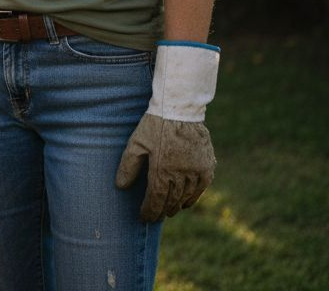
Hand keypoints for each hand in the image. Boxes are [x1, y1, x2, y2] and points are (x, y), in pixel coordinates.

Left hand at [115, 41, 219, 220]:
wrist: (179, 110)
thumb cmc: (154, 126)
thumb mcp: (136, 144)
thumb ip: (128, 166)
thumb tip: (121, 187)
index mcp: (161, 170)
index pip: (155, 200)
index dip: (149, 211)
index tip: (144, 218)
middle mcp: (180, 174)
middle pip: (170, 200)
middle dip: (161, 210)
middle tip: (155, 216)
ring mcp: (196, 171)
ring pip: (185, 196)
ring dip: (176, 205)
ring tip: (169, 210)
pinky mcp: (207, 166)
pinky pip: (201, 187)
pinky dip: (193, 197)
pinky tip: (186, 202)